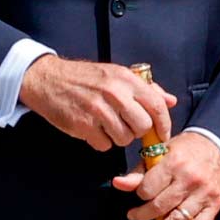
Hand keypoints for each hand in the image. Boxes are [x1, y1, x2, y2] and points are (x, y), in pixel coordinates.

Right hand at [19, 54, 174, 151]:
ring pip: (124, 139)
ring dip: (118, 137)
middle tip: (127, 126)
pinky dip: (101, 142)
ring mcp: (98, 110)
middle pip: (143, 127)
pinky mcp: (83, 125)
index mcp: (126, 79)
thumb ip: (146, 88)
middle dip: (138, 132)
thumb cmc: (86, 78)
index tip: (162, 134)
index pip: (157, 106)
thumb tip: (170, 101)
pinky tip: (94, 129)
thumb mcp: (117, 74)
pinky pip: (104, 145)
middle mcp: (114, 93)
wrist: (48, 79)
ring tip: (108, 125)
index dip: (164, 124)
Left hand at [112, 130, 219, 219]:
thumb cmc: (187, 150)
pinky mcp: (214, 206)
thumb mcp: (162, 152)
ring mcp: (203, 195)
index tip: (139, 195)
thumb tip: (118, 183)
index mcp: (174, 162)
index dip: (140, 195)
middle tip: (134, 216)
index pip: (148, 188)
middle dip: (143, 215)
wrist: (219, 148)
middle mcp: (190, 179)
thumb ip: (140, 171)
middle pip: (160, 207)